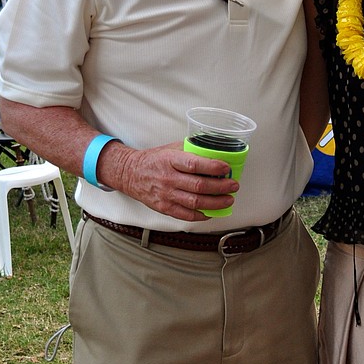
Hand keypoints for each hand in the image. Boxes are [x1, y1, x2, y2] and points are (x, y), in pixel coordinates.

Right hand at [102, 141, 238, 220]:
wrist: (130, 173)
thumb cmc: (153, 160)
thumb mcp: (170, 149)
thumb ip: (190, 150)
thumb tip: (214, 151)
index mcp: (170, 160)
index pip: (194, 164)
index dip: (213, 167)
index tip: (226, 168)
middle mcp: (168, 178)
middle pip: (199, 186)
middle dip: (220, 187)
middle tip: (233, 186)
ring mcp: (166, 195)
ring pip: (195, 202)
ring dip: (215, 203)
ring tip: (228, 200)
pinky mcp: (164, 207)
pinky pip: (186, 215)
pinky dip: (201, 215)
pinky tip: (211, 212)